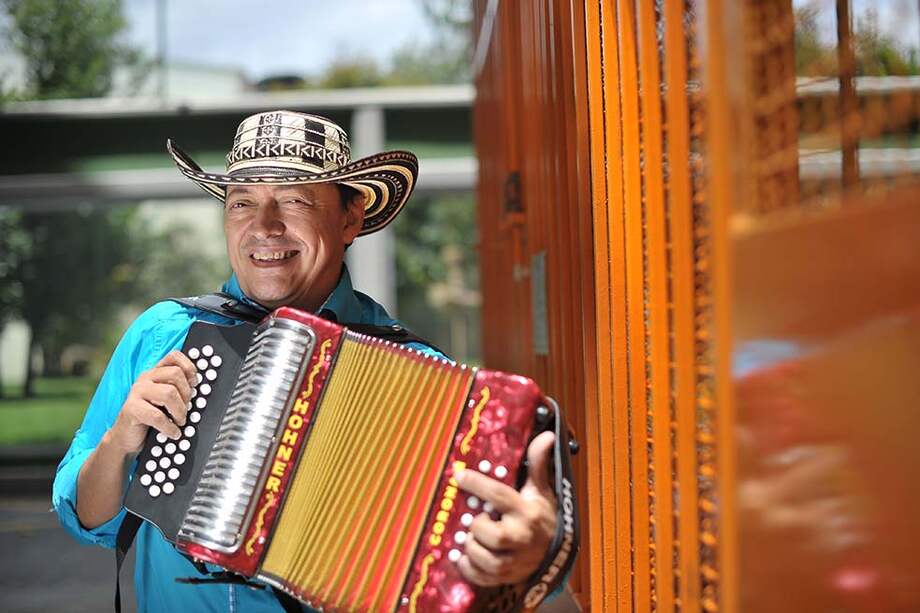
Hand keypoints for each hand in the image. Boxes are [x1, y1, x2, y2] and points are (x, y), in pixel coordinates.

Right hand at [108, 350, 197, 454]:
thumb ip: (178, 390)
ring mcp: (137, 392)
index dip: (189, 367)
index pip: (173, 357)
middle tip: (187, 408)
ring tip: (180, 422)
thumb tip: (198, 388)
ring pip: (169, 393)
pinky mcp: (131, 408)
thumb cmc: (150, 418)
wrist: (126, 437)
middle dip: (187, 393)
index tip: (195, 383)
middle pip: (175, 374)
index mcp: (155, 373)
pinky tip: (173, 432)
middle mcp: (145, 378)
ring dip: (180, 411)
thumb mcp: (165, 401)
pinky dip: (170, 427)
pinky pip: (157, 416)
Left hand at [454, 431, 557, 585]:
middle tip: (473, 520)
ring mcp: (517, 561)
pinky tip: (464, 557)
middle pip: (493, 534)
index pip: (499, 495)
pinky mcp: (508, 577)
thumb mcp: (541, 490)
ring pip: (487, 559)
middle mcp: (523, 537)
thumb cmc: (544, 516)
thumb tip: (546, 436)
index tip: (459, 475)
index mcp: (528, 511)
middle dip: (477, 526)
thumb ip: (538, 464)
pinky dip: (469, 568)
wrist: (557, 552)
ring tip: (470, 538)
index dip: (477, 484)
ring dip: (471, 548)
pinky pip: (483, 577)